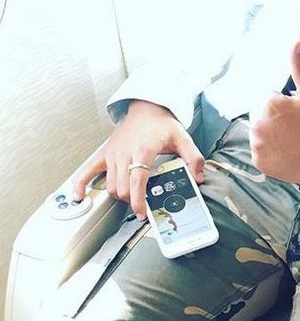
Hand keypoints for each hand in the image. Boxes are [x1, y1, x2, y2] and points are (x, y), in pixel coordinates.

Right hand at [73, 100, 204, 217]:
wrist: (147, 107)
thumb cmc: (163, 124)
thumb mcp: (183, 138)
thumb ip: (194, 158)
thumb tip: (198, 177)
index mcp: (144, 149)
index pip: (137, 181)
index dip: (138, 200)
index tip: (142, 212)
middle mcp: (125, 152)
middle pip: (122, 187)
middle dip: (131, 200)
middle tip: (142, 205)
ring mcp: (112, 154)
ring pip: (110, 185)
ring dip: (120, 195)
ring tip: (132, 198)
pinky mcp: (105, 154)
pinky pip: (87, 171)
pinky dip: (81, 185)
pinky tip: (80, 197)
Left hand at [250, 42, 299, 184]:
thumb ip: (299, 67)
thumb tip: (295, 45)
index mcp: (269, 105)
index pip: (269, 98)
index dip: (284, 103)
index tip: (297, 113)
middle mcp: (258, 125)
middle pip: (262, 114)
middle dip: (275, 117)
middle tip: (296, 126)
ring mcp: (258, 146)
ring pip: (260, 132)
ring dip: (271, 132)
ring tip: (292, 138)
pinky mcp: (260, 162)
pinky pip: (260, 151)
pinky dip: (270, 150)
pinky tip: (287, 149)